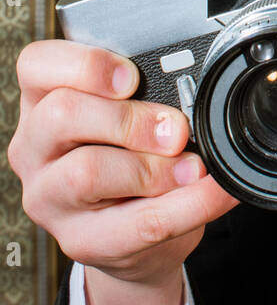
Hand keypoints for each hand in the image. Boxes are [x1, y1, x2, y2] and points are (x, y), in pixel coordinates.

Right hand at [8, 40, 238, 288]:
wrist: (133, 236)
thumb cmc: (127, 160)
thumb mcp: (128, 118)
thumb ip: (146, 97)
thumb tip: (193, 94)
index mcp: (42, 102)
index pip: (37, 65)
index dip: (86, 64)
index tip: (132, 76)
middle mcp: (33, 147)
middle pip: (62, 114)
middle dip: (130, 119)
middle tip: (176, 131)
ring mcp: (48, 198)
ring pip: (86, 171)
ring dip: (152, 167)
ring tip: (191, 168)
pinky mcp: (78, 240)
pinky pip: (136, 223)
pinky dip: (189, 205)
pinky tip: (215, 191)